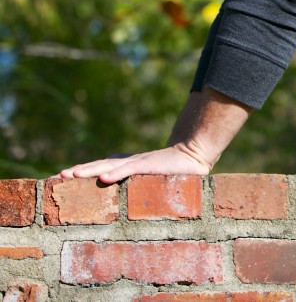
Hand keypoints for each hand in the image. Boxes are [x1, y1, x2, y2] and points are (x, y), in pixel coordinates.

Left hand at [58, 143, 213, 184]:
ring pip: (109, 166)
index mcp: (128, 166)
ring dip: (90, 170)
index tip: (61, 177)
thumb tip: (117, 183)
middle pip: (99, 165)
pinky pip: (130, 169)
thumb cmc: (174, 170)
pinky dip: (117, 173)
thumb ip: (135, 179)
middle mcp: (129, 163)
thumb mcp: (150, 177)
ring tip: (72, 175)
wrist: (194, 155)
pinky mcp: (150, 165)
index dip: (81, 171)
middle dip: (78, 172)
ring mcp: (138, 163)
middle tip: (58, 177)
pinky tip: (104, 178)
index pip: (100, 167)